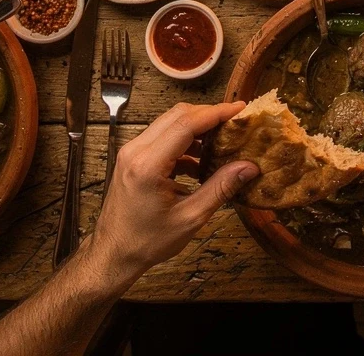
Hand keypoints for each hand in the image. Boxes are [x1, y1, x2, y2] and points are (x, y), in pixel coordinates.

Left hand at [80, 101, 255, 288]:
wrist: (114, 253)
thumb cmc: (147, 241)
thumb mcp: (190, 218)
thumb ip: (220, 188)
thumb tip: (249, 167)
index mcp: (148, 165)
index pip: (186, 123)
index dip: (216, 113)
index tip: (240, 109)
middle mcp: (136, 151)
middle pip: (177, 116)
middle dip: (209, 115)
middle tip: (236, 122)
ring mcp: (131, 152)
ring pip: (169, 124)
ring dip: (197, 128)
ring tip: (222, 142)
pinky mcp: (133, 158)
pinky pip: (162, 137)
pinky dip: (184, 142)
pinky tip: (201, 161)